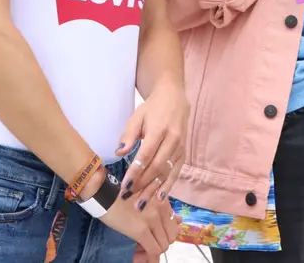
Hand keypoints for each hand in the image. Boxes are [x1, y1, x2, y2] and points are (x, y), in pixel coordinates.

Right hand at [100, 183, 180, 259]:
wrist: (104, 195)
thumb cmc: (122, 196)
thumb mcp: (147, 197)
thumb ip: (163, 207)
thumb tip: (179, 220)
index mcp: (163, 200)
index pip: (174, 226)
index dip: (164, 236)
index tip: (153, 237)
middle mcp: (161, 208)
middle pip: (170, 238)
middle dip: (159, 244)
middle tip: (145, 245)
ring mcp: (152, 219)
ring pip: (162, 246)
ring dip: (152, 250)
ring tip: (139, 249)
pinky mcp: (141, 230)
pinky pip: (153, 250)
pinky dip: (149, 258)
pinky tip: (139, 257)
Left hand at [117, 79, 187, 208]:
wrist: (174, 98)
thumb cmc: (152, 108)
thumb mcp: (137, 116)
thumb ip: (128, 135)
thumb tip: (119, 153)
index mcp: (159, 129)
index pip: (146, 156)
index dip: (135, 173)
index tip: (124, 187)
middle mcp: (172, 140)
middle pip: (157, 167)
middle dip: (142, 185)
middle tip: (128, 198)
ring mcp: (180, 147)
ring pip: (166, 172)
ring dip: (154, 190)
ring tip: (142, 205)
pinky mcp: (184, 153)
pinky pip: (176, 172)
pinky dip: (168, 186)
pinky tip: (160, 198)